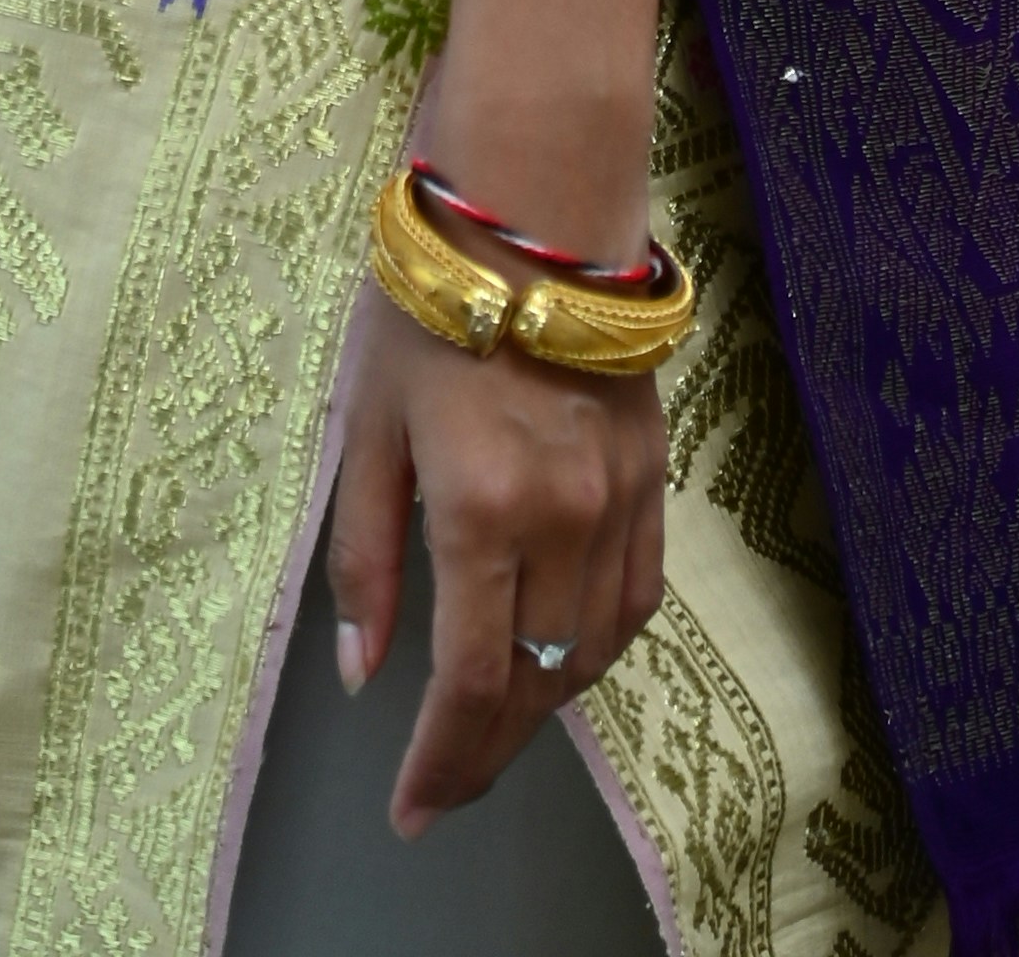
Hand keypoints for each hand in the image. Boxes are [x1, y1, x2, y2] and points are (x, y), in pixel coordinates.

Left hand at [325, 297, 667, 838]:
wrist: (534, 208)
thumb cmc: (429, 306)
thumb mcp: (368, 428)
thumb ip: (365, 559)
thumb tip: (364, 674)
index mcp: (482, 511)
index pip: (470, 683)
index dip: (440, 763)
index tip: (409, 810)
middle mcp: (564, 522)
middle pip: (534, 683)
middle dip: (485, 751)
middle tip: (441, 786)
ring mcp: (619, 501)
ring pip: (591, 651)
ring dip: (541, 707)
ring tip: (490, 732)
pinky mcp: (653, 475)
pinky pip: (636, 596)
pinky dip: (595, 647)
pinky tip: (560, 658)